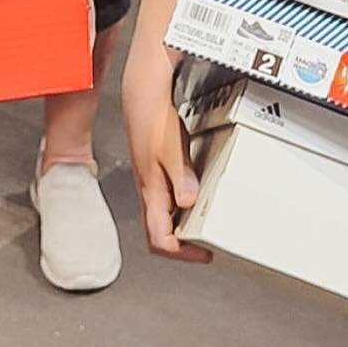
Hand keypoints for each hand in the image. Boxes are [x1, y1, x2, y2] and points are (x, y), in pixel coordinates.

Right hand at [121, 35, 210, 264]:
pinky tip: (196, 192)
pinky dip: (183, 202)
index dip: (181, 253)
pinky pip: (167, 194)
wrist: (142, 92)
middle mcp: (148, 189)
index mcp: (150, 191)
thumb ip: (181, 177)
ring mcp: (151, 177)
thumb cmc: (152, 119)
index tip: (203, 254)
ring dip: (183, 222)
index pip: (159, 239)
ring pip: (163, 213)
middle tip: (205, 244)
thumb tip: (188, 203)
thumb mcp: (171, 150)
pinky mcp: (155, 166)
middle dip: (182, 243)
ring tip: (204, 223)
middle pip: (160, 231)